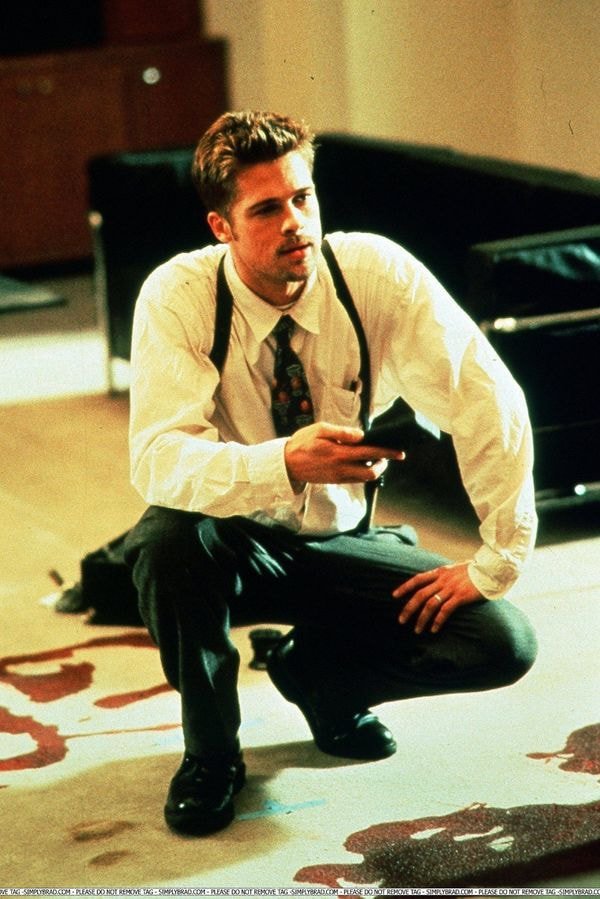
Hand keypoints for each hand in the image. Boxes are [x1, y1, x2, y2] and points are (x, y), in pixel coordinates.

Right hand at [284, 422, 404, 486]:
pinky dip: (363, 472)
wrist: (286, 463)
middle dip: (384, 465)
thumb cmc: (302, 443)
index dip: (387, 453)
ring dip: (374, 469)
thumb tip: (361, 435)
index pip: (369, 453)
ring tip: (374, 458)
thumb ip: (342, 432)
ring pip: (365, 478)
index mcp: (339, 453)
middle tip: (387, 456)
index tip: (398, 452)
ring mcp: (339, 476)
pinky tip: (360, 462)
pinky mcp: (335, 481)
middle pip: (371, 472)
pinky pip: (355, 479)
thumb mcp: (320, 429)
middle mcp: (341, 468)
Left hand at [393, 562, 482, 633]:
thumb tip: (435, 582)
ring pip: (430, 605)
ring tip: (417, 630)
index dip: (405, 587)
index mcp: (440, 572)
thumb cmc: (474, 571)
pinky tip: (434, 629)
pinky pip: (445, 610)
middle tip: (401, 620)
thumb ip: (444, 576)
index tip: (394, 595)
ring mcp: (451, 588)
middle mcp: (443, 580)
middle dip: (408, 608)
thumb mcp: (455, 569)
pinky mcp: (461, 597)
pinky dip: (438, 620)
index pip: (417, 579)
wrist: (490, 569)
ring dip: (422, 619)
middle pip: (420, 595)